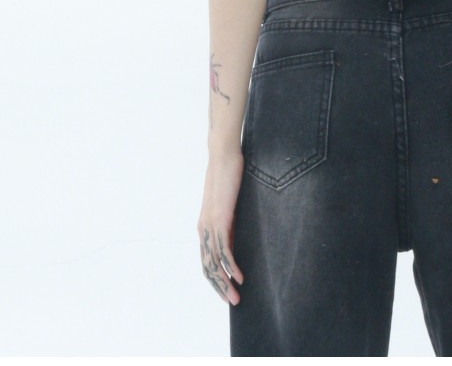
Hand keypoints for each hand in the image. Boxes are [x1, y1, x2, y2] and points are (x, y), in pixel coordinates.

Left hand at [198, 149, 245, 304]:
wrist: (223, 156)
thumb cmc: (227, 175)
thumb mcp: (228, 203)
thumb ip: (230, 219)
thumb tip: (237, 233)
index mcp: (204, 226)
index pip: (206, 261)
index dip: (215, 279)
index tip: (227, 292)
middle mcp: (203, 229)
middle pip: (208, 267)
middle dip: (220, 287)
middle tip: (233, 302)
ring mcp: (210, 225)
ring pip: (215, 262)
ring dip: (226, 282)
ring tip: (237, 296)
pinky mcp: (220, 219)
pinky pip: (224, 249)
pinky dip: (231, 266)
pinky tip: (240, 276)